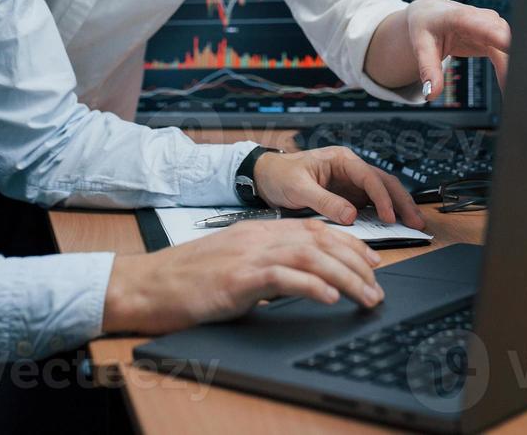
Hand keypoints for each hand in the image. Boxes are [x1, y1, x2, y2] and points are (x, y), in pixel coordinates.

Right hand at [102, 218, 385, 334]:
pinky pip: (283, 277)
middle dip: (356, 262)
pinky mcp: (238, 278)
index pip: (314, 229)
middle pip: (320, 240)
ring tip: (367, 296)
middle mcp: (257, 237)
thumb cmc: (187, 278)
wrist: (148, 284)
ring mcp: (248, 255)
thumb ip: (265, 264)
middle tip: (378, 285)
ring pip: (310, 256)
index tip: (372, 260)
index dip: (348, 243)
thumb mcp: (234, 263)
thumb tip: (298, 279)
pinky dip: (312, 286)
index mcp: (258, 231)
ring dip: (345, 277)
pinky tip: (331, 297)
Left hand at [253, 147, 425, 229]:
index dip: (382, 198)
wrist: (265, 177)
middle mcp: (350, 169)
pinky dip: (385, 214)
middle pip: (384, 183)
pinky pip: (372, 205)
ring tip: (415, 223)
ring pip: (383, 193)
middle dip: (403, 202)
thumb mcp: (298, 188)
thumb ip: (324, 201)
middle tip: (417, 221)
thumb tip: (350, 216)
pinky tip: (395, 226)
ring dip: (399, 207)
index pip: (370, 177)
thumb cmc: (279, 175)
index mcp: (341, 159)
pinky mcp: (349, 196)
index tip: (390, 217)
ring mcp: (351, 183)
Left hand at [405, 0, 510, 97]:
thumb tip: (431, 93)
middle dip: (510, 61)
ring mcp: (487, 25)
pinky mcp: (491, 35)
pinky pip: (505, 51)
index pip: (484, 26)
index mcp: (458, 16)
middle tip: (510, 89)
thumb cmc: (424, 26)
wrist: (428, 15)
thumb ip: (428, 71)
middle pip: (502, 36)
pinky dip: (507, 67)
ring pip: (508, 43)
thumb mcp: (420, 48)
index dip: (501, 40)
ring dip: (512, 66)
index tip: (512, 58)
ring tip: (509, 91)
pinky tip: (505, 84)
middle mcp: (478, 17)